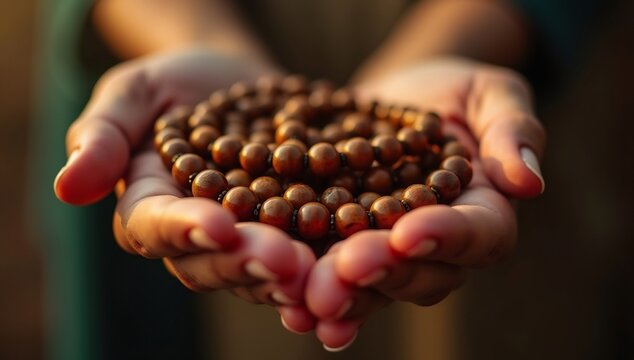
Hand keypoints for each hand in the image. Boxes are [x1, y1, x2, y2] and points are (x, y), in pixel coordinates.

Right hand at [53, 48, 315, 330]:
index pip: (158, 228)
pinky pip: (312, 252)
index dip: (186, 230)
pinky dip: (332, 263)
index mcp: (152, 210)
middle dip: (250, 262)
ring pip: (267, 270)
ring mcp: (251, 239)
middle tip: (285, 260)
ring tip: (325, 272)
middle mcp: (200, 239)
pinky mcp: (294, 231)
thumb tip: (67, 186)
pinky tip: (359, 267)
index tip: (218, 226)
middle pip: (218, 262)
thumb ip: (103, 135)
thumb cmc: (177, 85)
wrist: (238, 83)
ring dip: (297, 275)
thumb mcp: (135, 94)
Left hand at [305, 57, 545, 349]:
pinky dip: (311, 290)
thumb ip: (512, 129)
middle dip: (383, 272)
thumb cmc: (452, 92)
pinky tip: (289, 307)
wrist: (393, 99)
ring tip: (311, 300)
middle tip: (347, 270)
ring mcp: (388, 252)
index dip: (446, 237)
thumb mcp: (490, 94)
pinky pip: (331, 275)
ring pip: (373, 286)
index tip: (408, 233)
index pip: (478, 234)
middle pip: (420, 273)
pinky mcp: (345, 246)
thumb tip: (528, 181)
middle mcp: (437, 246)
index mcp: (484, 212)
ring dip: (343, 296)